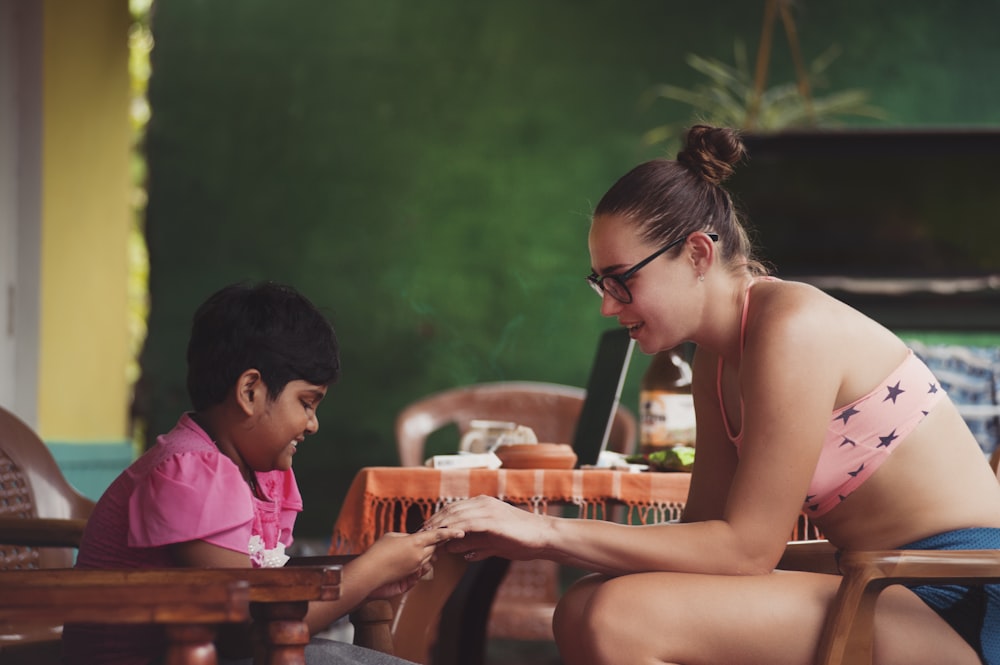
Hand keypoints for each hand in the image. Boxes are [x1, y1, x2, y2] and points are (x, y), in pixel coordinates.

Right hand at [357, 527, 461, 598]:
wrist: (368, 573)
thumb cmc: (377, 552)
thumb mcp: (392, 536)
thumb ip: (407, 536)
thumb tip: (413, 539)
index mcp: (416, 542)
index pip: (437, 535)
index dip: (450, 532)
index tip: (461, 531)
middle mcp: (419, 555)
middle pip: (434, 547)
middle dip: (432, 544)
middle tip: (425, 540)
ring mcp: (416, 567)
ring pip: (428, 558)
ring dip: (424, 554)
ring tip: (409, 551)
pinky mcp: (412, 576)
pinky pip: (421, 568)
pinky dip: (418, 563)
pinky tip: (408, 561)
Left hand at [421, 495, 547, 561]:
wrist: (544, 537)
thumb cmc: (521, 540)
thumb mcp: (493, 543)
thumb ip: (474, 544)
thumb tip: (453, 549)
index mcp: (482, 505)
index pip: (452, 510)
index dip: (437, 521)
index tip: (424, 533)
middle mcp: (483, 503)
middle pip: (450, 510)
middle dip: (433, 523)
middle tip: (419, 536)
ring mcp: (488, 509)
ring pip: (456, 515)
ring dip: (440, 526)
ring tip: (427, 538)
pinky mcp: (493, 519)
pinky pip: (468, 523)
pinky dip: (455, 529)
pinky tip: (446, 538)